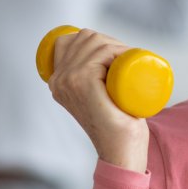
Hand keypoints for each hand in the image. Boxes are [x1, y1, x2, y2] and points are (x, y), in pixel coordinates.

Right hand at [48, 28, 149, 171]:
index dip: (97, 41)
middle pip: (85, 38)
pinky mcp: (82, 83)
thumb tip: (107, 65)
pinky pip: (100, 53)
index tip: (118, 55)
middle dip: (110, 41)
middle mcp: (57, 80)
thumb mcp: (98, 97)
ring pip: (94, 42)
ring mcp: (68, 80)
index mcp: (57, 81)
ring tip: (130, 63)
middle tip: (129, 60)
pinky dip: (117, 51)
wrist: (121, 151)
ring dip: (117, 45)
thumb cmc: (116, 124)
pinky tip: (126, 61)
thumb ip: (94, 84)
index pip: (70, 40)